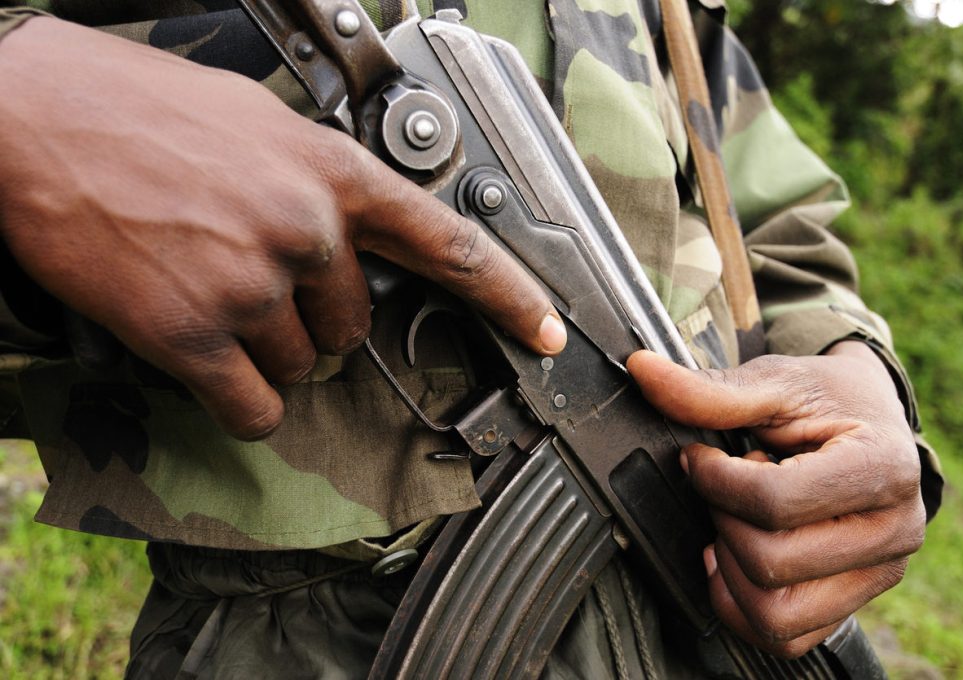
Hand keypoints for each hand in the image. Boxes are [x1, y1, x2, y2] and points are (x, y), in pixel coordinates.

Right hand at [0, 18, 565, 439]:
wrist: (30, 116)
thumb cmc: (136, 110)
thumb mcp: (257, 123)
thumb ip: (317, 180)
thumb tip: (345, 230)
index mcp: (331, 171)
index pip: (449, 243)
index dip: (508, 294)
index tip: (546, 330)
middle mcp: (306, 229)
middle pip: (352, 327)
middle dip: (309, 319)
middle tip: (249, 280)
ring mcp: (252, 285)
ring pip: (301, 368)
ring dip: (262, 351)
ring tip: (205, 293)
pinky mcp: (194, 334)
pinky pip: (254, 407)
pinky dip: (238, 401)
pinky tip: (205, 364)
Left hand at [627, 342, 924, 656]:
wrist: (871, 420)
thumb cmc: (828, 399)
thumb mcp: (773, 382)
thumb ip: (710, 390)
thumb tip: (642, 372)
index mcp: (883, 468)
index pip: (775, 502)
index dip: (715, 481)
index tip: (701, 458)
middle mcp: (894, 531)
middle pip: (771, 562)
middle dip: (724, 520)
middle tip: (726, 488)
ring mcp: (879, 575)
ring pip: (775, 613)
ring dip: (731, 568)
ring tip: (737, 522)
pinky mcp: (856, 603)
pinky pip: (785, 637)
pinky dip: (742, 604)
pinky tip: (736, 557)